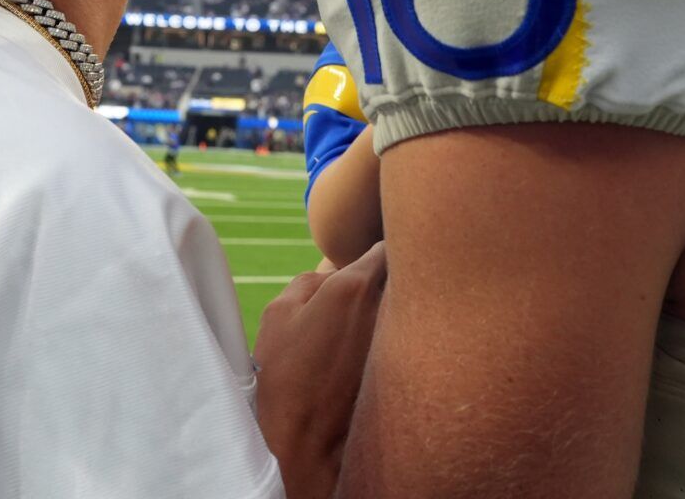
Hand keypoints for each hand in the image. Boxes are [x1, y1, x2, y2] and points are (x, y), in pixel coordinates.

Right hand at [253, 242, 386, 498]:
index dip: (377, 248)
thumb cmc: (286, 374)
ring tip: (358, 332)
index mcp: (354, 286)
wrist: (307, 440)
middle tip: (362, 295)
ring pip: (403, 308)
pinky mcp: (406, 367)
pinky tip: (363, 359)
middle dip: (388, 278)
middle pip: (401, 275)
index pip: (386, 245)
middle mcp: (386, 307)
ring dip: (390, 310)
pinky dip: (392, 339)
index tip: (364, 258)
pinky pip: (405, 338)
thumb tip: (330, 274)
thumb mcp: (278, 313)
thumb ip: (309, 280)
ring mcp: (399, 338)